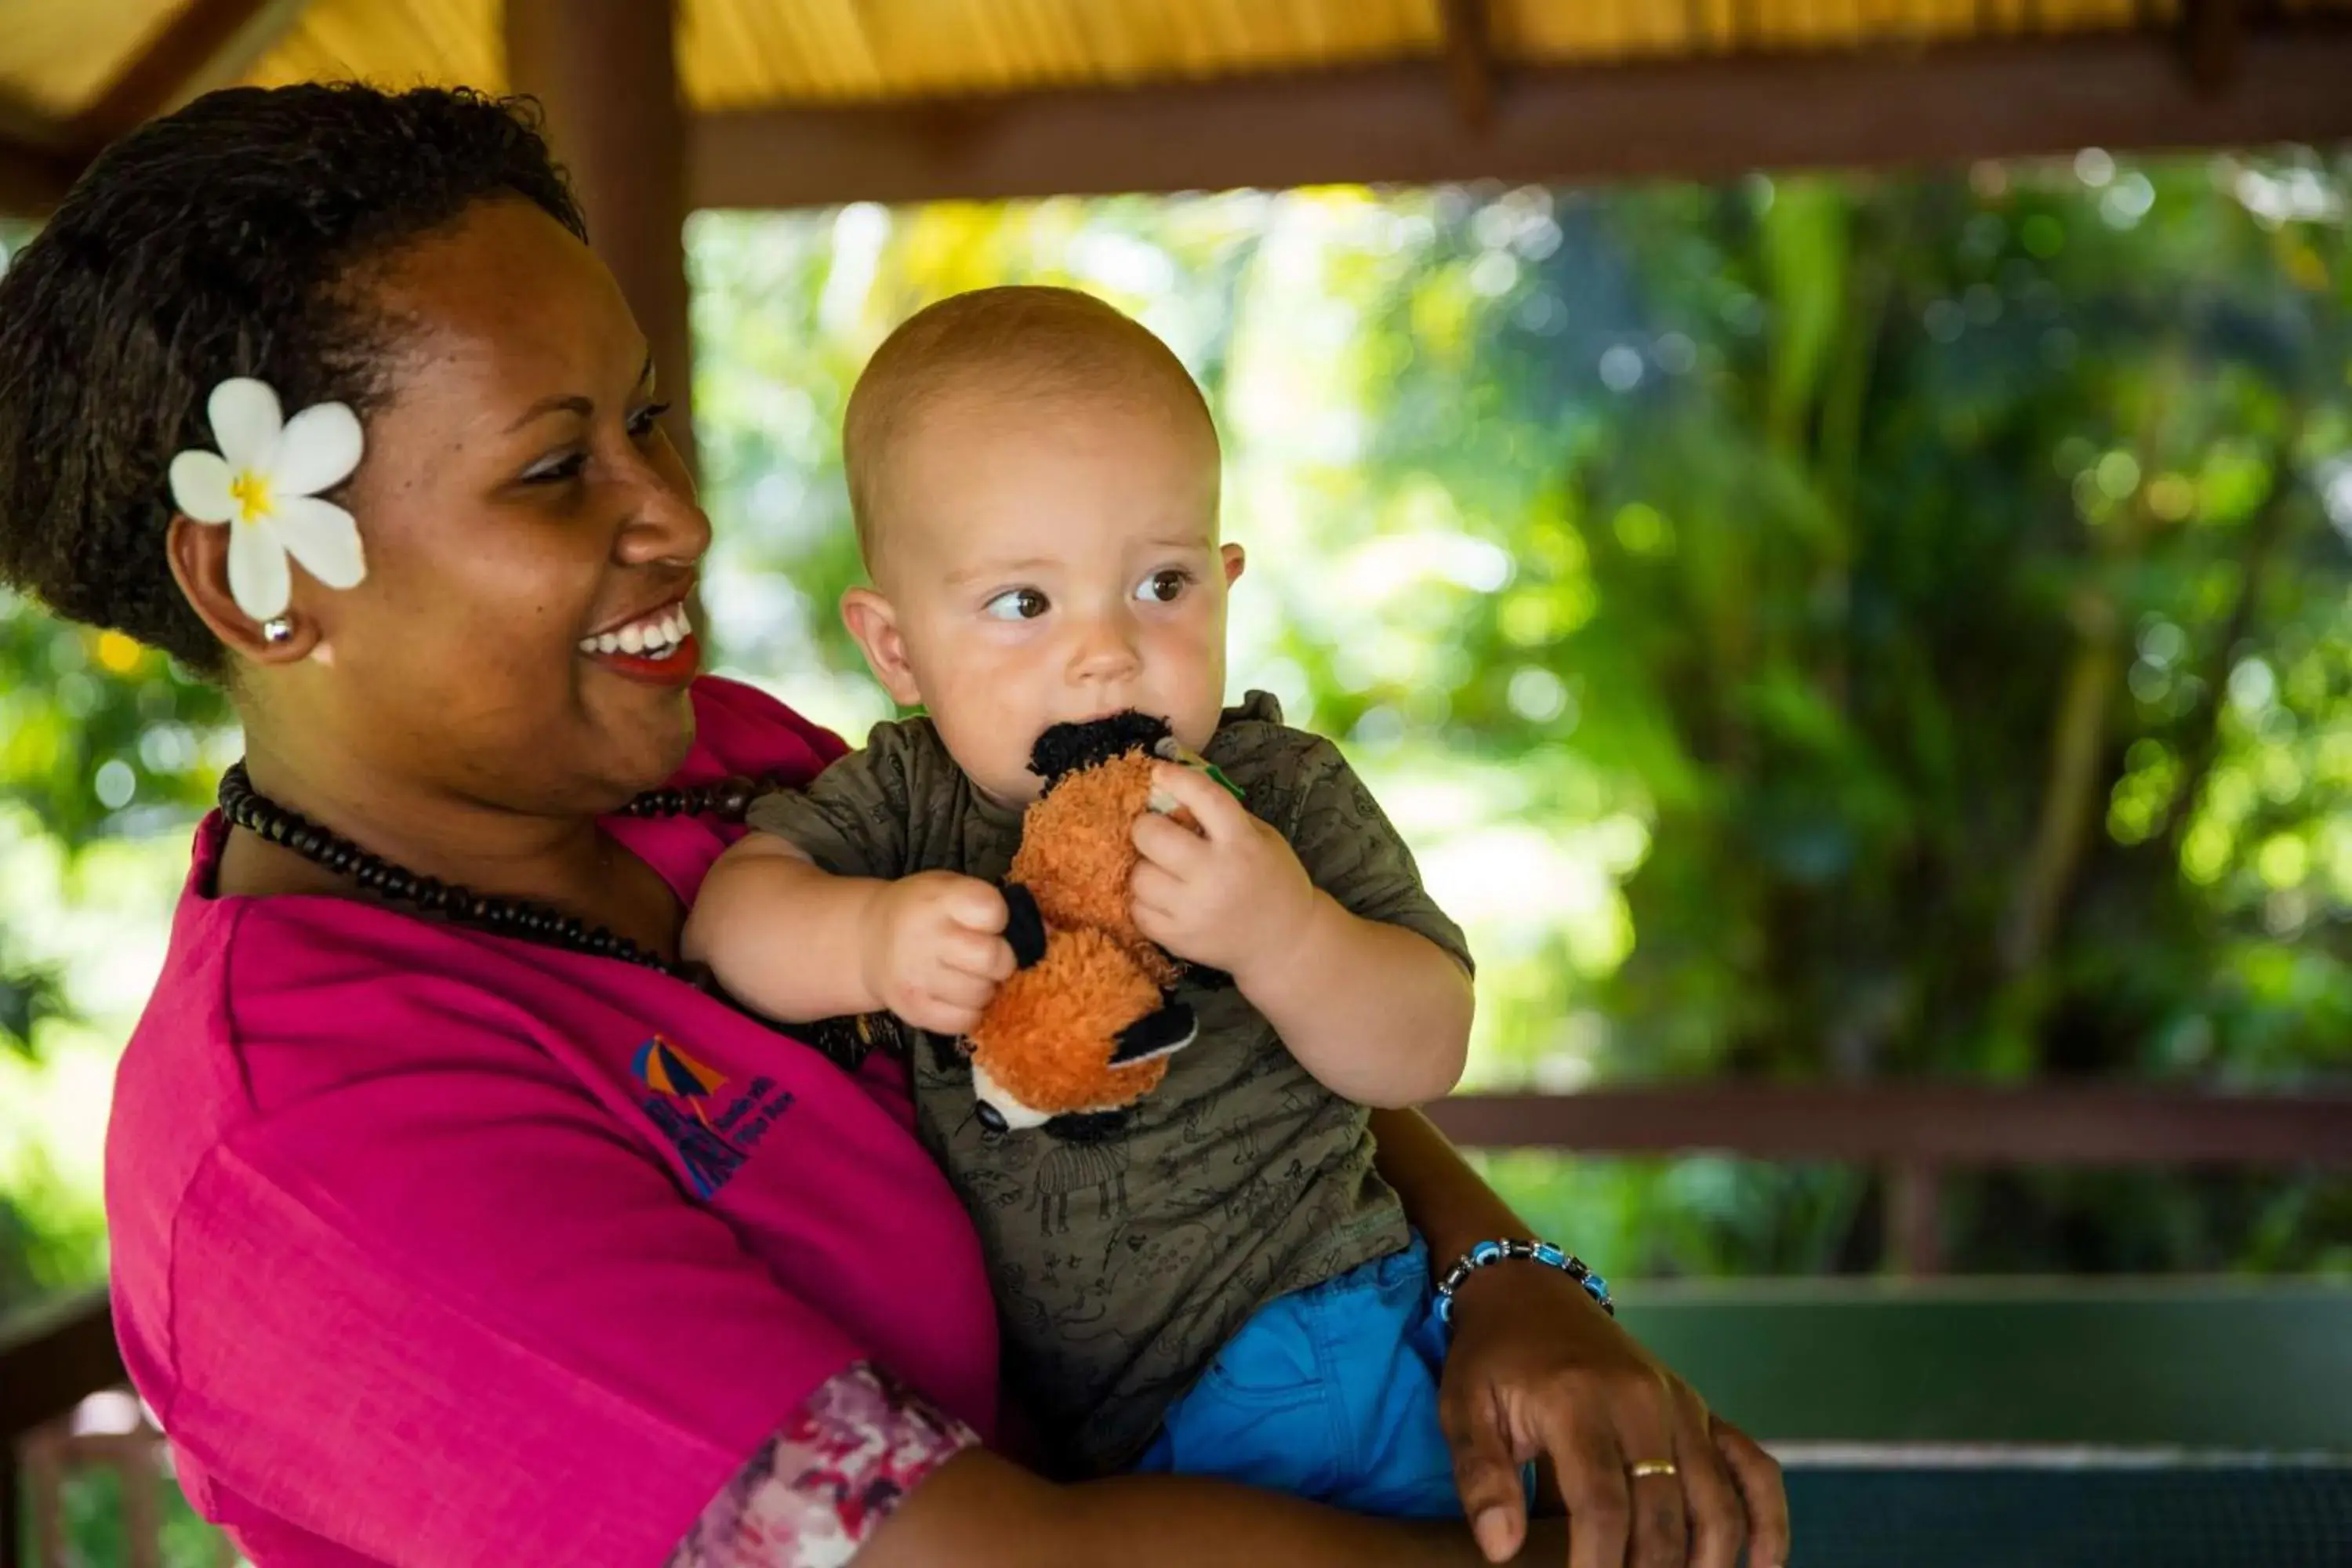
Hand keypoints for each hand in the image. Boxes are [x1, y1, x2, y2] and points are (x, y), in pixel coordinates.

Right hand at [858, 871, 1013, 1034]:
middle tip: (987, 958)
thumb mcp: (952, 891)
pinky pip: (966, 1021)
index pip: (991, 910)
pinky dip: (971, 1012)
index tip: (988, 922)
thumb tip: (1048, 931)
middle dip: (1001, 961)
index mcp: (939, 899)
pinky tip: (958, 996)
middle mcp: (925, 937)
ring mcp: (917, 977)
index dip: (999, 919)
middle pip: (992, 959)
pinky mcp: (914, 1010)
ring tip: (969, 976)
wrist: (869, 941)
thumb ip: (995, 905)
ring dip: (985, 988)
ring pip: (982, 995)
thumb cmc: (925, 912)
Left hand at [1129, 761, 1318, 981]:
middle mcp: (1215, 875)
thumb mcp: (1261, 838)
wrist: (1285, 941)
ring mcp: (1193, 910)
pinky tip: (1164, 898)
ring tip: (1163, 871)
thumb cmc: (1273, 880)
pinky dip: (1145, 901)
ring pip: (1139, 875)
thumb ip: (1222, 817)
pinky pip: (1137, 910)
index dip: (1177, 778)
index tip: (1159, 772)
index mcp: (1242, 843)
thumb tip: (1171, 793)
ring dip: (1146, 867)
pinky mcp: (1178, 939)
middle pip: (1153, 837)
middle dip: (1147, 827)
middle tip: (1155, 832)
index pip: (1205, 798)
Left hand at [1438, 1263, 1788, 1567]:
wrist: (1531, 1294)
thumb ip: (1480, 1478)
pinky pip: (1753, 1466)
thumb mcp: (1463, 1409)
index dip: (1600, 1563)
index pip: (1603, 1503)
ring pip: (1717, 1501)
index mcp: (1578, 1401)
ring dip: (1708, 1560)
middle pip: (1665, 1513)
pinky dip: (1767, 1520)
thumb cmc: (1492, 1360)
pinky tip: (1763, 1566)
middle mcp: (1641, 1401)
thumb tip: (1500, 1549)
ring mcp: (1681, 1404)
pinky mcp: (1702, 1409)